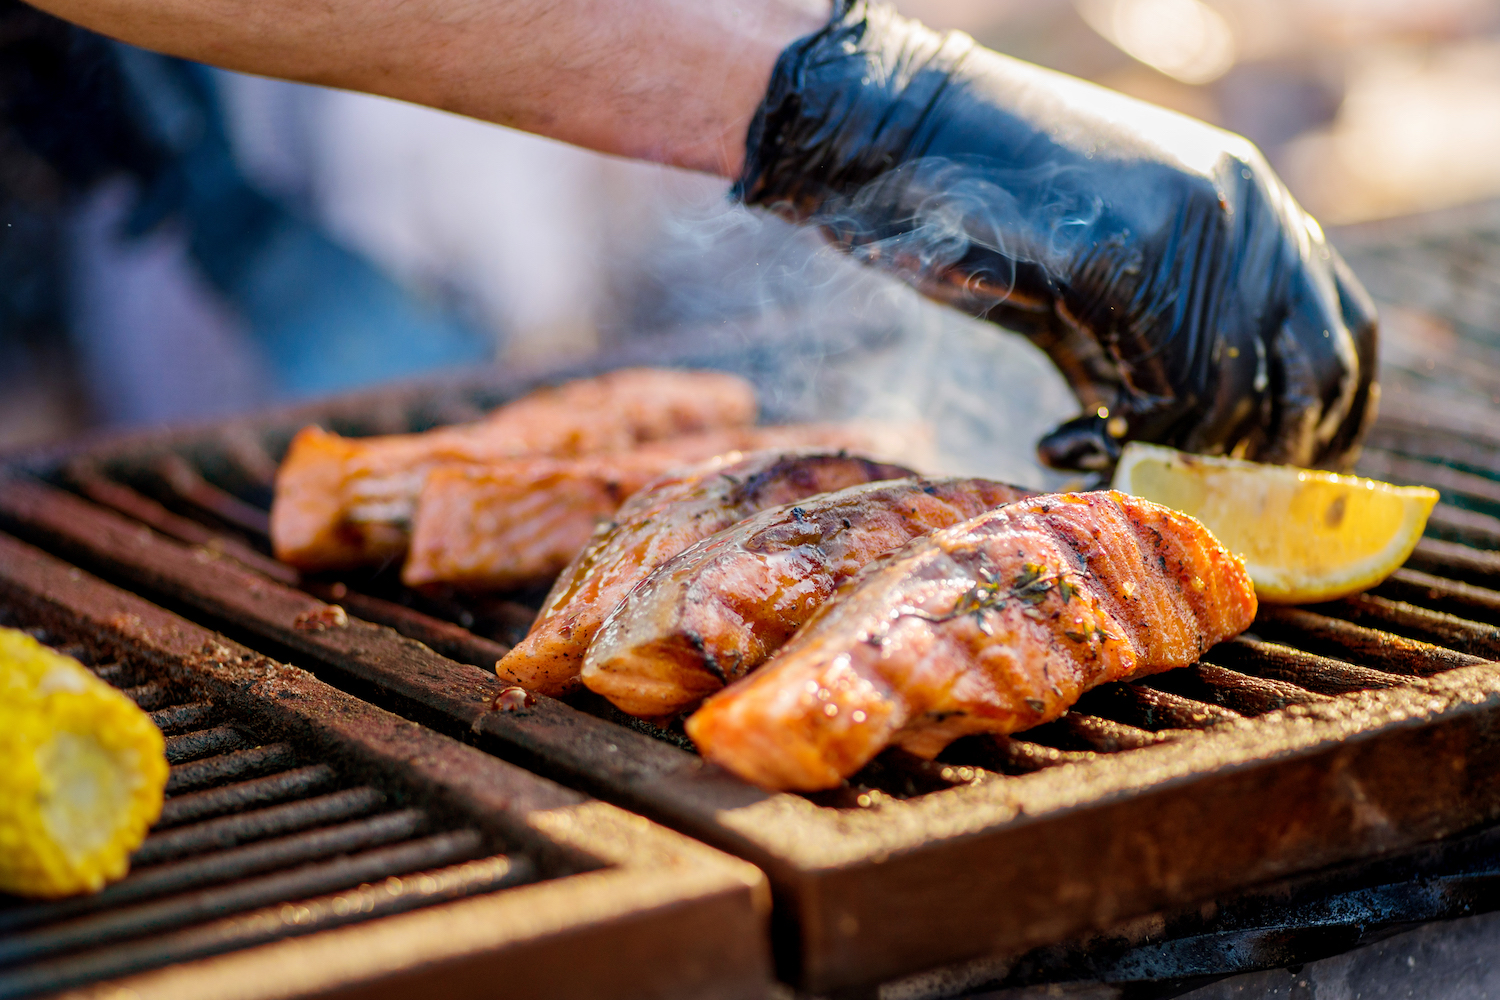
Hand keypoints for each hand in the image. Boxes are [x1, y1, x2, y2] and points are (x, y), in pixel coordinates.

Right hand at [735, 1, 1377, 471]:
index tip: (1277, 486)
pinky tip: (1054, 440)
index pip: (1344, 329)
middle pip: (1310, 374)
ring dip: (1162, 459)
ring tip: (1086, 457)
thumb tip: (1204, 447)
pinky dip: (1112, 442)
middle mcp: (1240, 204)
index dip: (1327, 422)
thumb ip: (1162, 338)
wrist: (891, 136)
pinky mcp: (1121, 256)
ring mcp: (1187, 225)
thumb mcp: (1101, 278)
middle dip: (1254, 462)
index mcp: (1247, 198)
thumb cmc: (984, 216)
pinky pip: (1160, 391)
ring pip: (1231, 395)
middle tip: (1179, 493)